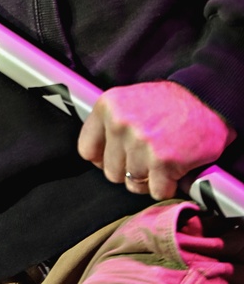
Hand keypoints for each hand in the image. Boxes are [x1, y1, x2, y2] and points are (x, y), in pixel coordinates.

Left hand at [77, 80, 235, 199]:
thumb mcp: (129, 100)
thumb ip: (111, 123)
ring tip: (162, 161)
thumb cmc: (169, 102)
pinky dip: (167, 186)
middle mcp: (119, 124)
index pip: (86, 149)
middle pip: (111, 172)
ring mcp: (140, 143)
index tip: (116, 159)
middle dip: (129, 171)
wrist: (206, 99)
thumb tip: (96, 155)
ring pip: (132, 184)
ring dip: (149, 179)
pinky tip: (174, 169)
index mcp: (107, 107)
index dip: (102, 159)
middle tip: (147, 159)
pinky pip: (156, 192)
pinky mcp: (162, 162)